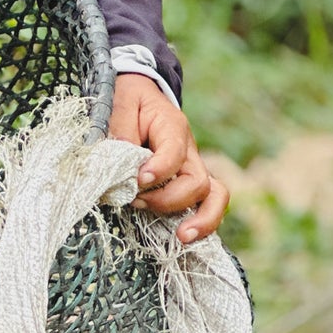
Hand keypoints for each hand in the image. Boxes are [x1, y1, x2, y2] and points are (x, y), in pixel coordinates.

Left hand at [107, 73, 229, 244]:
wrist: (139, 94)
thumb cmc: (128, 99)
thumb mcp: (119, 103)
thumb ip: (120, 129)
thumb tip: (119, 162)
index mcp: (172, 126)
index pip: (174, 152)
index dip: (160, 170)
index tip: (139, 181)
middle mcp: (189, 150)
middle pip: (196, 181)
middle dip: (169, 199)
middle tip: (136, 202)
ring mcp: (193, 168)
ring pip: (214, 195)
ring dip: (201, 219)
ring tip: (182, 237)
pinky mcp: (188, 182)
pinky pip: (208, 204)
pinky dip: (202, 222)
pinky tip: (184, 238)